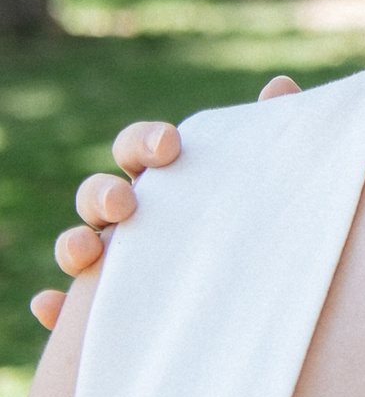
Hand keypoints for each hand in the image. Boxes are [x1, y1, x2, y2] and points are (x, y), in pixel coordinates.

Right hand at [29, 75, 300, 329]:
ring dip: (73, 244)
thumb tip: (279, 84)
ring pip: (77, 246)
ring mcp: (118, 265)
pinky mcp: (107, 312)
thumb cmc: (269, 228)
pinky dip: (55, 307)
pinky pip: (67, 312)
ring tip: (88, 253)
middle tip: (127, 203)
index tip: (171, 147)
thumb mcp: (278, 183)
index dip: (146, 142)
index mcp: (170, 181)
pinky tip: (53, 307)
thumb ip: (275, 133)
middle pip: (100, 194)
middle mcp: (136, 219)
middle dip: (105, 192)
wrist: (276, 304)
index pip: (141, 148)